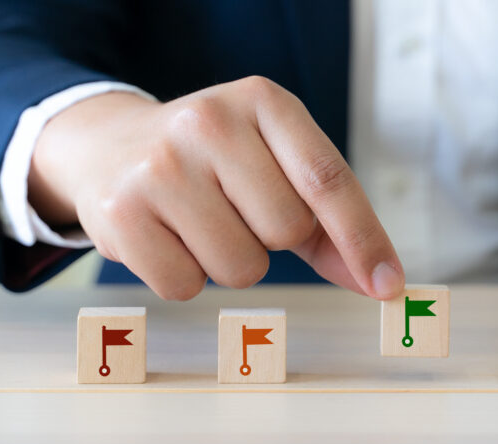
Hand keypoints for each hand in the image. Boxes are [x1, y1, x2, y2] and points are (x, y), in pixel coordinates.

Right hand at [29, 76, 404, 299]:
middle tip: (235, 210)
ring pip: (241, 267)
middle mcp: (210, 122)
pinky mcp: (120, 213)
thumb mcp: (274, 166)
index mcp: (264, 102)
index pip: (328, 179)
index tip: (389, 286)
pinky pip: (186, 287)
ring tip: (199, 223)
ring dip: (230, 263)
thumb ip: (330, 225)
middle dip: (272, 239)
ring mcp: (160, 166)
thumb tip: (380, 283)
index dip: (363, 239)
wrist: (109, 147)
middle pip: (287, 230)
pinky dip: (186, 278)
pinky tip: (166, 238)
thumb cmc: (215, 164)